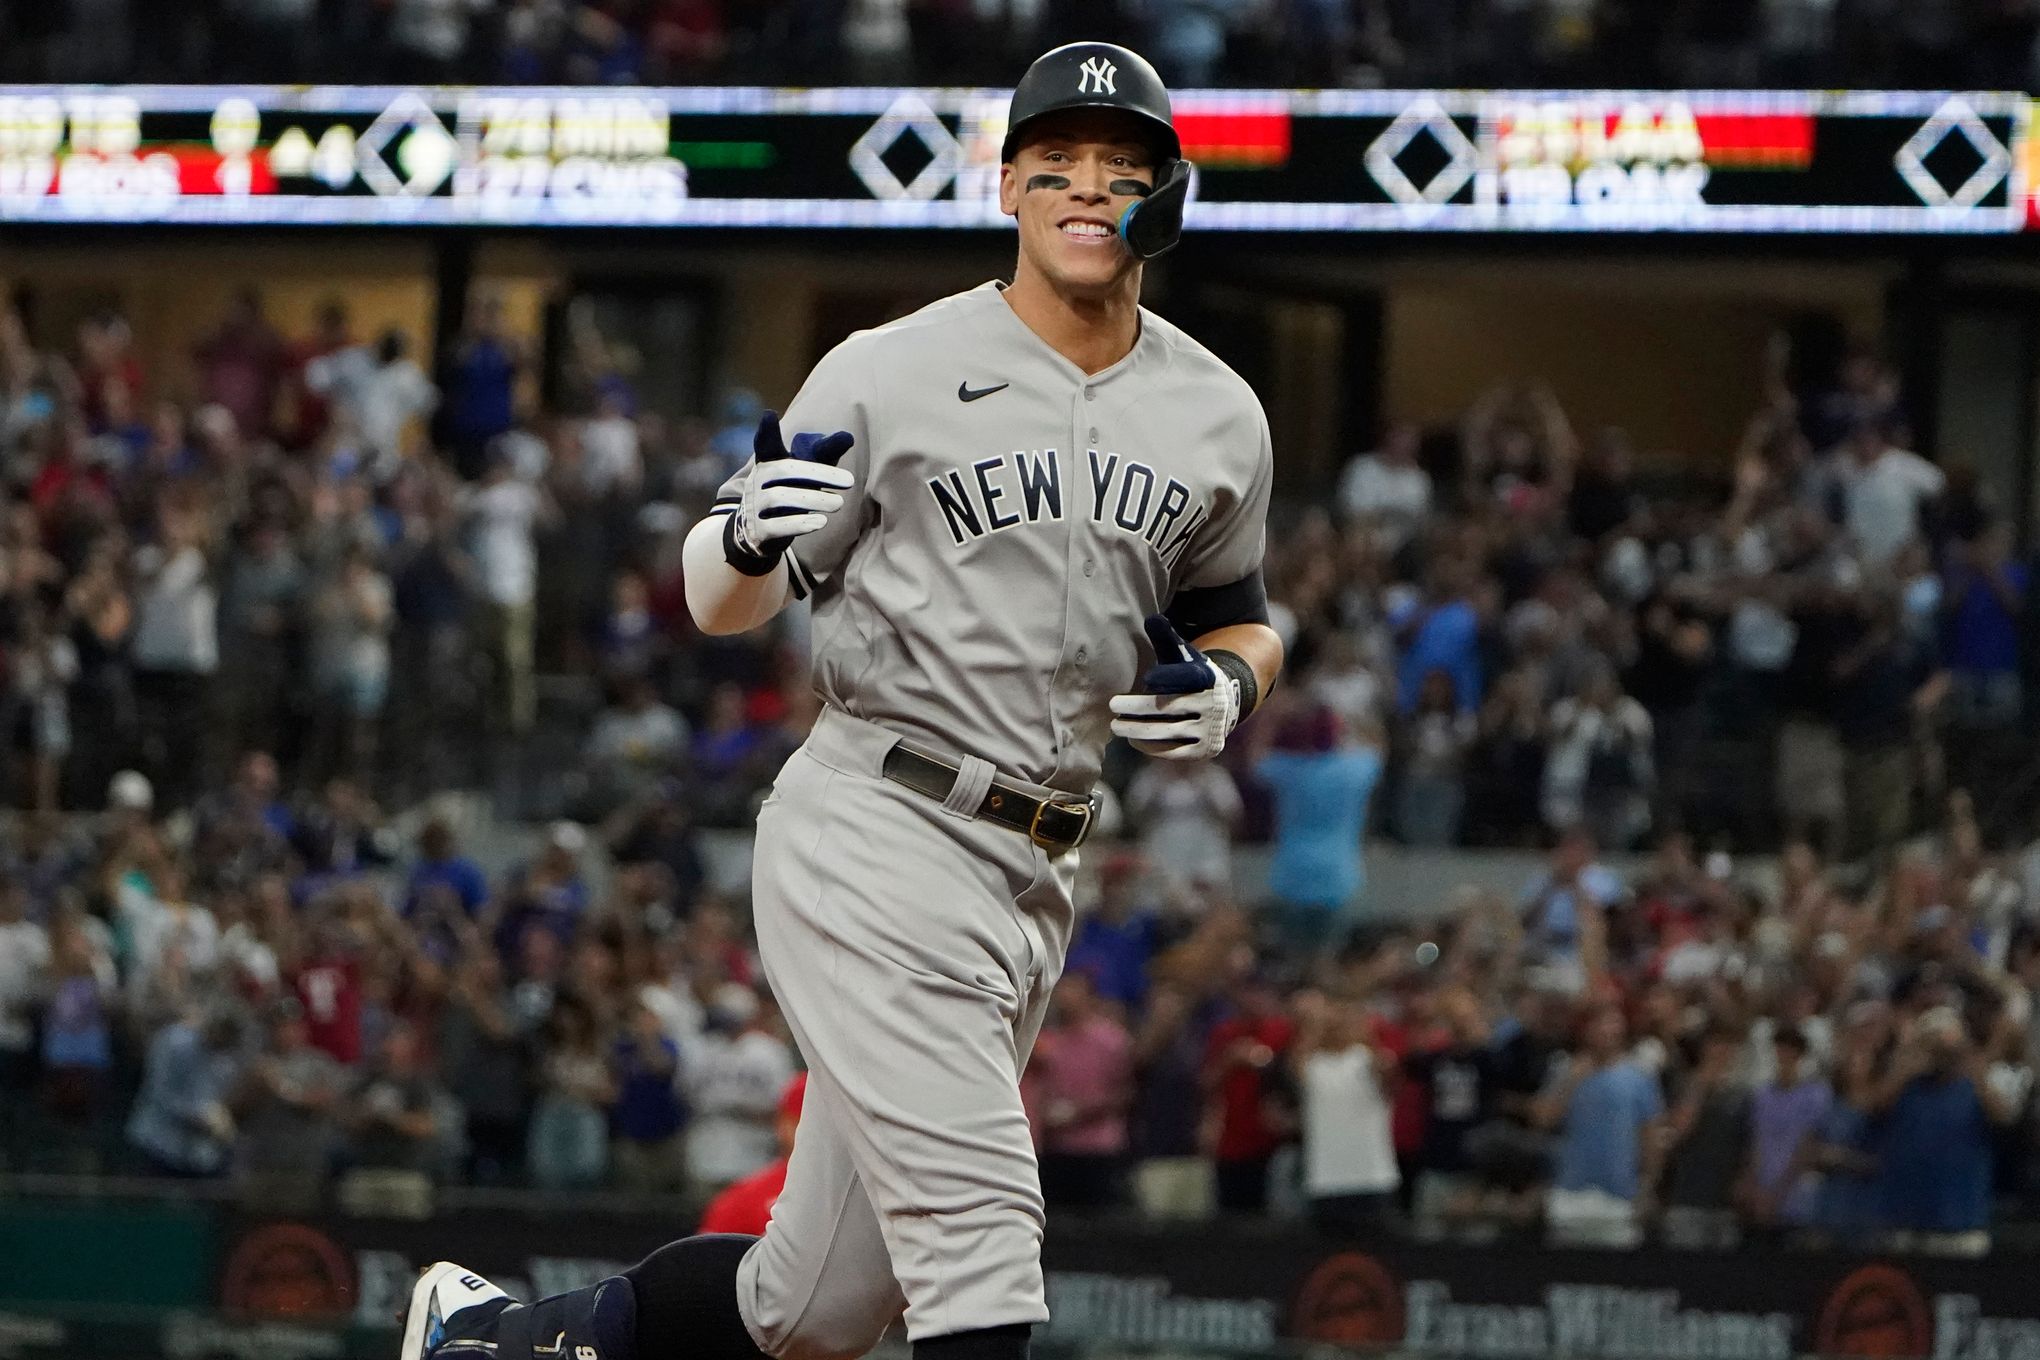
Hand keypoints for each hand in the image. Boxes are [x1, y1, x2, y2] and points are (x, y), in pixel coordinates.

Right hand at [723, 411, 855, 575]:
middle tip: (850, 481)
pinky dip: (798, 525)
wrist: (758, 531)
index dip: (766, 431)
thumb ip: (822, 456)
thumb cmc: (789, 492)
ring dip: (813, 500)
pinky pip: (776, 526)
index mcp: (768, 462)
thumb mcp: (804, 473)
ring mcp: (755, 506)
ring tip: (839, 504)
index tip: (770, 415)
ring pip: (780, 498)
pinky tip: (820, 523)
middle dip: (819, 474)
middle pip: (785, 471)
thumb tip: (848, 437)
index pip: (765, 444)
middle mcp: (758, 481)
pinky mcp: (759, 530)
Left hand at [1109, 615, 1240, 760]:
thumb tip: (1153, 618)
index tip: (1147, 677)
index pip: (1187, 677)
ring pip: (1168, 731)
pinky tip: (1134, 741)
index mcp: (1208, 677)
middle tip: (1113, 706)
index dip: (1167, 676)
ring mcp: (1211, 729)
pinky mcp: (1205, 749)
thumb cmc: (1189, 675)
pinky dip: (1152, 748)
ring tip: (1116, 726)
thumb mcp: (1182, 655)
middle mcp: (1213, 704)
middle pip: (1170, 707)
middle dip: (1138, 708)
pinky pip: (1174, 751)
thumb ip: (1167, 638)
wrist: (1220, 705)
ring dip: (1138, 730)